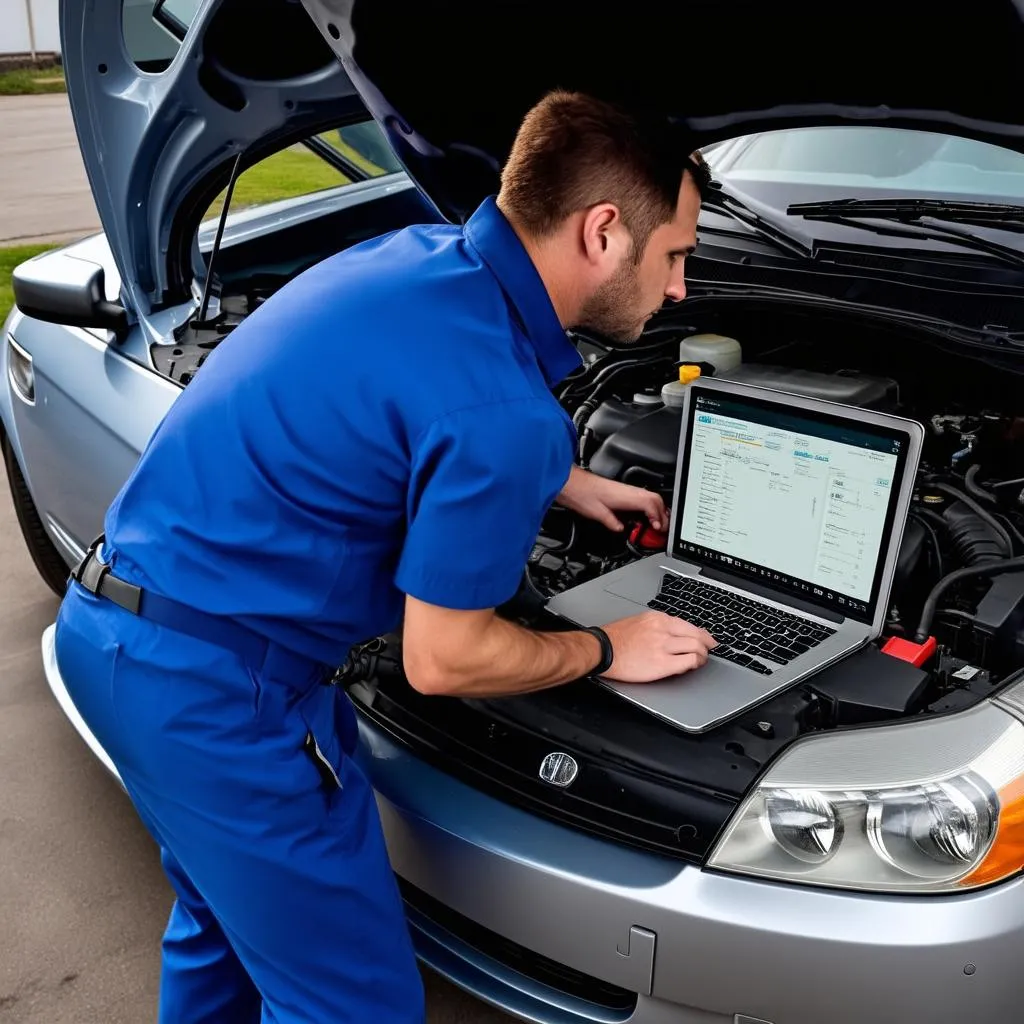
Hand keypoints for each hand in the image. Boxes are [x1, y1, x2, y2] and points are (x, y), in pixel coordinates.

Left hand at [557, 467, 667, 533]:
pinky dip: (648, 507)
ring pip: (650, 497)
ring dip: (657, 510)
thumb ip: (613, 523)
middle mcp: (629, 491)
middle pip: (655, 499)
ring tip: (657, 523)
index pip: (651, 504)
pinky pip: (642, 498)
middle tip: (662, 528)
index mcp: (627, 496)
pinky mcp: (622, 491)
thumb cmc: (582, 495)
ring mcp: (627, 490)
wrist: (571, 483)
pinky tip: (644, 515)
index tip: (657, 528)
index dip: (658, 517)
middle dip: (663, 514)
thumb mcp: (598, 514)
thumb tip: (622, 529)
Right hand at [600, 611, 716, 682]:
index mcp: (657, 618)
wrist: (602, 650)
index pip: (688, 624)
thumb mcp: (639, 622)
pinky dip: (694, 664)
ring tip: (700, 660)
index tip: (706, 639)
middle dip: (706, 644)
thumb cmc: (615, 638)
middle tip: (708, 651)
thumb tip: (674, 634)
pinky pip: (688, 661)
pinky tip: (692, 666)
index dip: (701, 634)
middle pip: (696, 635)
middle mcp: (663, 629)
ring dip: (702, 655)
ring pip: (696, 647)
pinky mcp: (662, 663)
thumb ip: (658, 626)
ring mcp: (663, 646)